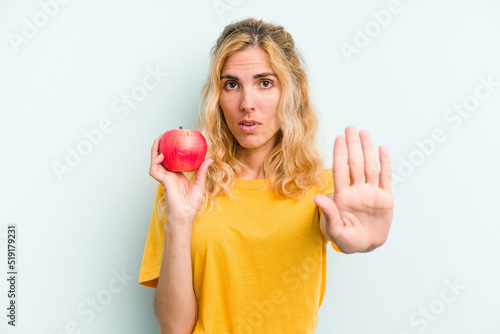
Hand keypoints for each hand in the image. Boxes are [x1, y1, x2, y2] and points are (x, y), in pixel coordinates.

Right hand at [149, 134, 211, 225]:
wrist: (185, 215)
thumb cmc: (192, 204)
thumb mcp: (200, 184)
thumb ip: (202, 171)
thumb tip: (209, 159)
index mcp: (178, 176)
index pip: (174, 160)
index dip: (174, 150)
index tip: (178, 139)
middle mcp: (170, 176)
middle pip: (163, 158)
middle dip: (162, 146)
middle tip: (165, 135)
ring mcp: (165, 178)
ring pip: (156, 162)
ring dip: (155, 151)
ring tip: (158, 140)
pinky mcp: (163, 182)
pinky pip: (155, 170)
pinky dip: (156, 161)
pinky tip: (161, 155)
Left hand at [313, 126, 393, 252]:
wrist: (366, 246)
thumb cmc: (347, 240)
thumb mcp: (335, 230)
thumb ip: (328, 214)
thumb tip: (316, 198)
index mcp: (343, 197)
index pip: (340, 171)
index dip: (339, 155)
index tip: (338, 139)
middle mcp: (356, 191)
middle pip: (354, 164)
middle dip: (352, 146)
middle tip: (349, 128)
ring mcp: (371, 193)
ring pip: (369, 166)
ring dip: (367, 149)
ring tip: (363, 133)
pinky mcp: (384, 198)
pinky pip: (385, 177)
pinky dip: (384, 163)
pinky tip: (382, 148)